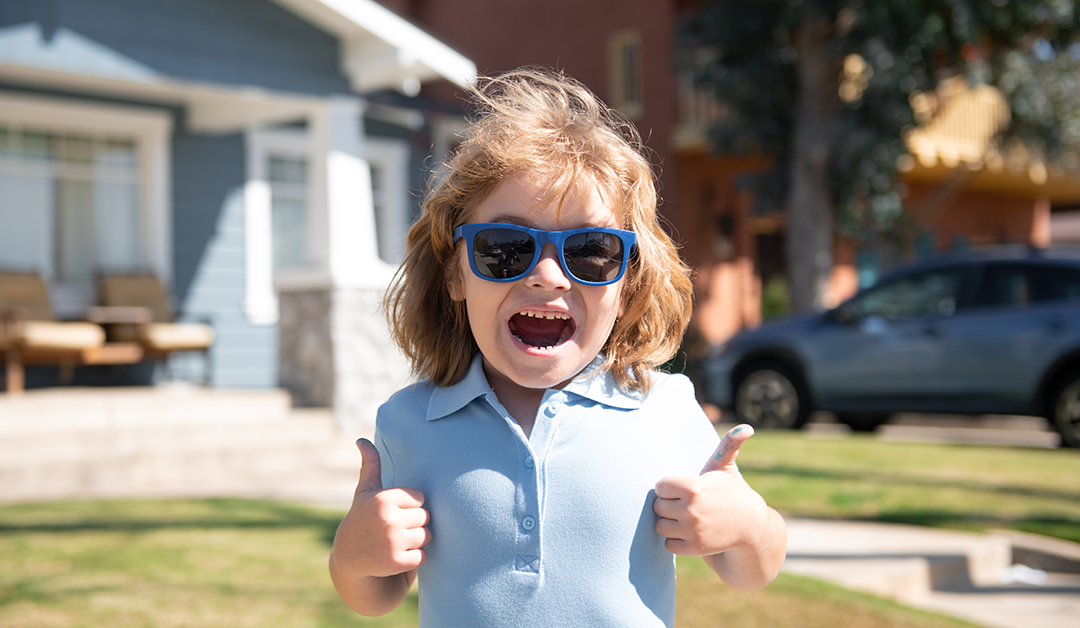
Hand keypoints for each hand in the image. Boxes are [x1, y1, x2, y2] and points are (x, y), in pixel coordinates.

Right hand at [332, 438, 430, 577]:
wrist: (349, 557)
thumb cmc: (362, 518)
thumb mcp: (365, 492)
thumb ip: (370, 465)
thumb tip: (361, 440)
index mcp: (384, 498)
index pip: (420, 499)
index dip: (409, 507)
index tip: (393, 512)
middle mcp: (388, 518)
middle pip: (426, 518)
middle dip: (415, 524)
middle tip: (395, 530)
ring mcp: (392, 541)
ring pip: (427, 536)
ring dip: (416, 542)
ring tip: (396, 542)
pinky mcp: (396, 561)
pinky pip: (422, 556)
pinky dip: (414, 558)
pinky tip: (397, 556)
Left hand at [653, 424, 765, 556]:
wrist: (750, 526)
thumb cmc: (730, 492)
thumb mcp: (726, 468)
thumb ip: (729, 444)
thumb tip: (747, 427)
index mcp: (694, 487)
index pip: (660, 486)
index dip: (670, 487)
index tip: (682, 488)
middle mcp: (691, 510)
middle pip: (658, 506)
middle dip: (669, 504)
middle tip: (685, 504)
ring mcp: (692, 531)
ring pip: (660, 526)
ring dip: (670, 523)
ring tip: (685, 517)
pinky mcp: (694, 549)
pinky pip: (668, 544)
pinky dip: (675, 540)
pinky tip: (689, 532)